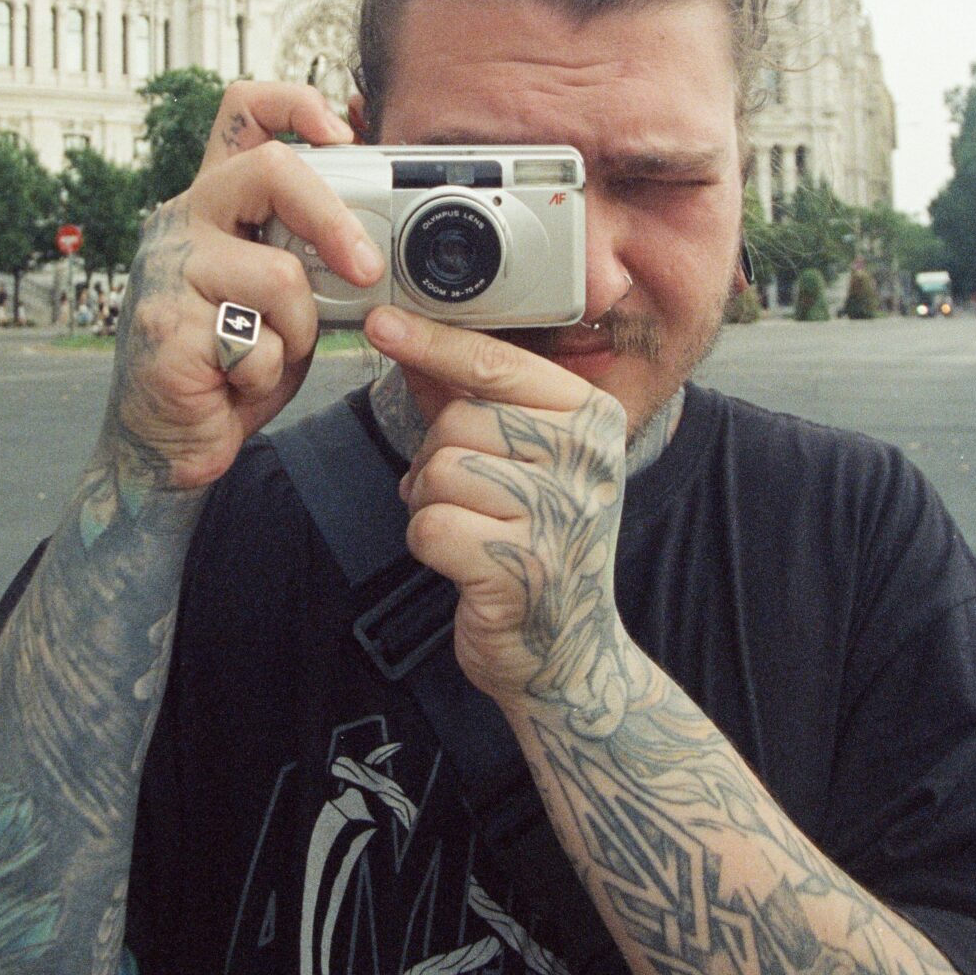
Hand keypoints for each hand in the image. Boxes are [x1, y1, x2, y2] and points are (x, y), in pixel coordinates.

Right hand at [106, 83, 382, 490]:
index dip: (297, 103)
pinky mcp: (165, 327)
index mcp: (213, 204)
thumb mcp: (280, 298)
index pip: (243, 112)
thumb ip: (308, 257)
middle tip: (366, 269)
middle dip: (335, 219)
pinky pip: (254, 342)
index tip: (344, 135)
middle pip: (271, 170)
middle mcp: (181, 221)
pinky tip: (232, 384)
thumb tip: (376, 238)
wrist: (166, 441)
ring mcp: (167, 271)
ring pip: (279, 274)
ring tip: (267, 354)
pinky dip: (263, 375)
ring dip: (297, 330)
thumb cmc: (229, 365)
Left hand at [366, 308, 643, 727]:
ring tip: (467, 526)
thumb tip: (405, 334)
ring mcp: (559, 517)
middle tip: (462, 493)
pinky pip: (431, 525)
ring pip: (442, 468)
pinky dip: (427, 542)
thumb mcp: (522, 458)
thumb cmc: (536, 542)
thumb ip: (468, 395)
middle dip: (438, 454)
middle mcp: (586, 460)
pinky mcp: (519, 570)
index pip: (499, 363)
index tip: (381, 322)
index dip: (433, 341)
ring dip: (431, 500)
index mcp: (594, 418)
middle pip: (462, 418)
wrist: (569, 652)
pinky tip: (459, 559)